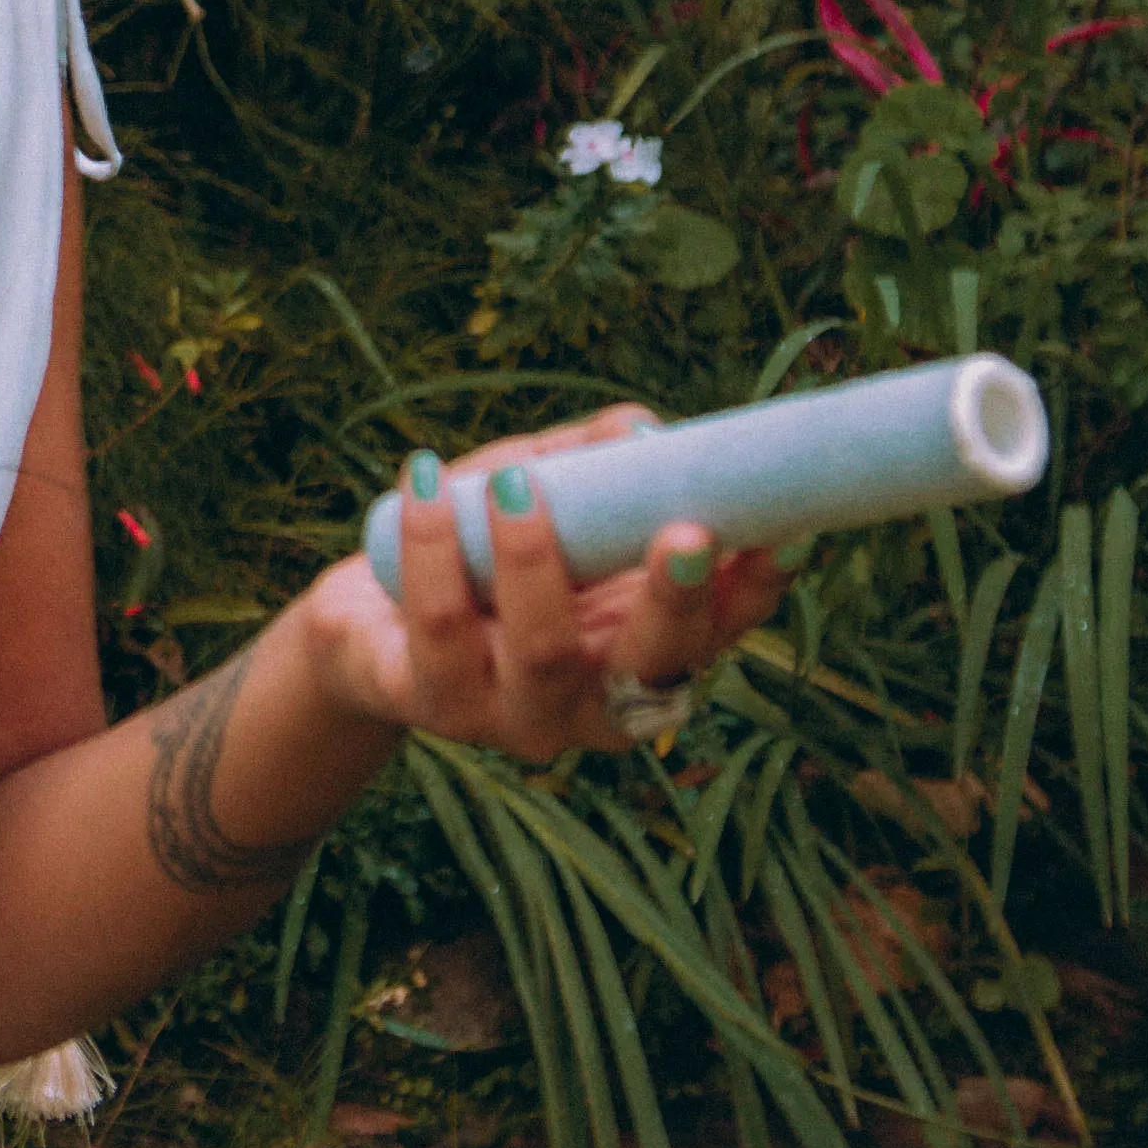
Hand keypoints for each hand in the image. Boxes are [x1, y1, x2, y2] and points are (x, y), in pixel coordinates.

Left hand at [288, 410, 787, 762]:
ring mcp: (513, 717)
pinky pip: (442, 625)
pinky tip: (427, 481)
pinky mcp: (432, 704)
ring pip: (546, 654)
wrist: (365, 622)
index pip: (715, 637)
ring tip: (517, 483)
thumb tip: (647, 430)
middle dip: (675, 599)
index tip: (782, 534)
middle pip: (652, 668)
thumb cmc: (480, 552)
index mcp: (639, 657)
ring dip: (536, 559)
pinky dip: (435, 545)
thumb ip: (598, 462)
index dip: (751, 593)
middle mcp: (592, 706)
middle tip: (684, 528)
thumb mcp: (548, 496)